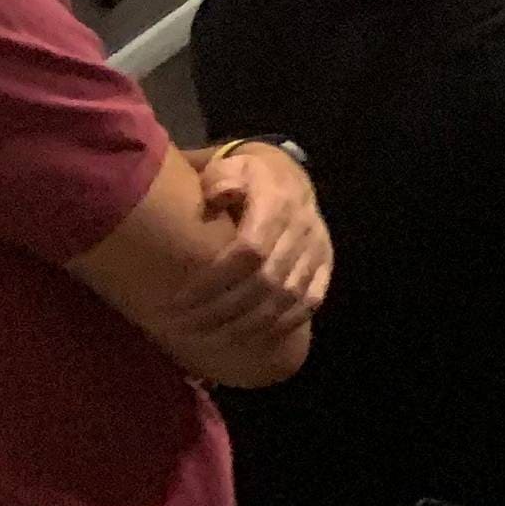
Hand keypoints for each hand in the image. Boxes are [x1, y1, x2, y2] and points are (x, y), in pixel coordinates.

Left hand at [178, 142, 332, 347]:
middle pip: (266, 281)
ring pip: (287, 298)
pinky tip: (252, 337)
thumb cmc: (244, 178)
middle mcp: (303, 227)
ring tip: (210, 339)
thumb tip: (217, 194)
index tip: (178, 301)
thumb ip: (221, 177)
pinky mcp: (325, 264)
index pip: (249, 251)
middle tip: (185, 327)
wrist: (286, 175)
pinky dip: (282, 324)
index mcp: (278, 202)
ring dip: (247, 325)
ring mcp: (317, 248)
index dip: (213, 281)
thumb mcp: (229, 166)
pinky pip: (310, 302)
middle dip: (222, 310)